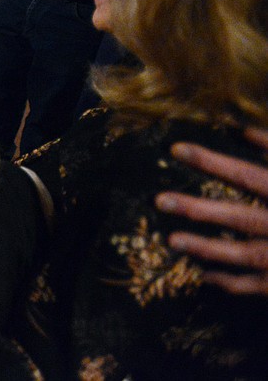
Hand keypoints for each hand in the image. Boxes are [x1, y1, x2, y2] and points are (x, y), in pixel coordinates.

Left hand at [157, 126, 267, 295]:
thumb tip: (243, 131)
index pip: (247, 176)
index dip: (212, 161)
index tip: (176, 148)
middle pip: (239, 218)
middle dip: (198, 209)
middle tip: (160, 200)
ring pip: (244, 255)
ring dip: (206, 249)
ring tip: (172, 240)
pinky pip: (257, 286)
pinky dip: (229, 282)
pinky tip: (203, 275)